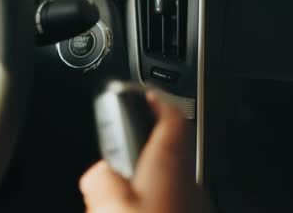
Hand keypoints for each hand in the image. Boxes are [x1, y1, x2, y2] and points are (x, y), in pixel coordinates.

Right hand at [80, 90, 210, 212]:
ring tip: (126, 176)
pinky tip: (140, 205)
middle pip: (171, 142)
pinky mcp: (191, 212)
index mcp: (168, 164)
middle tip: (125, 137)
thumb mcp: (112, 206)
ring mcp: (193, 199)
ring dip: (149, 166)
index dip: (158, 99)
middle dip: (146, 137)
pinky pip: (174, 192)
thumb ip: (101, 178)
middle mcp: (188, 178)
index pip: (171, 115)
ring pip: (172, 170)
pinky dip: (156, 189)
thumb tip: (99, 171)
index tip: (146, 92)